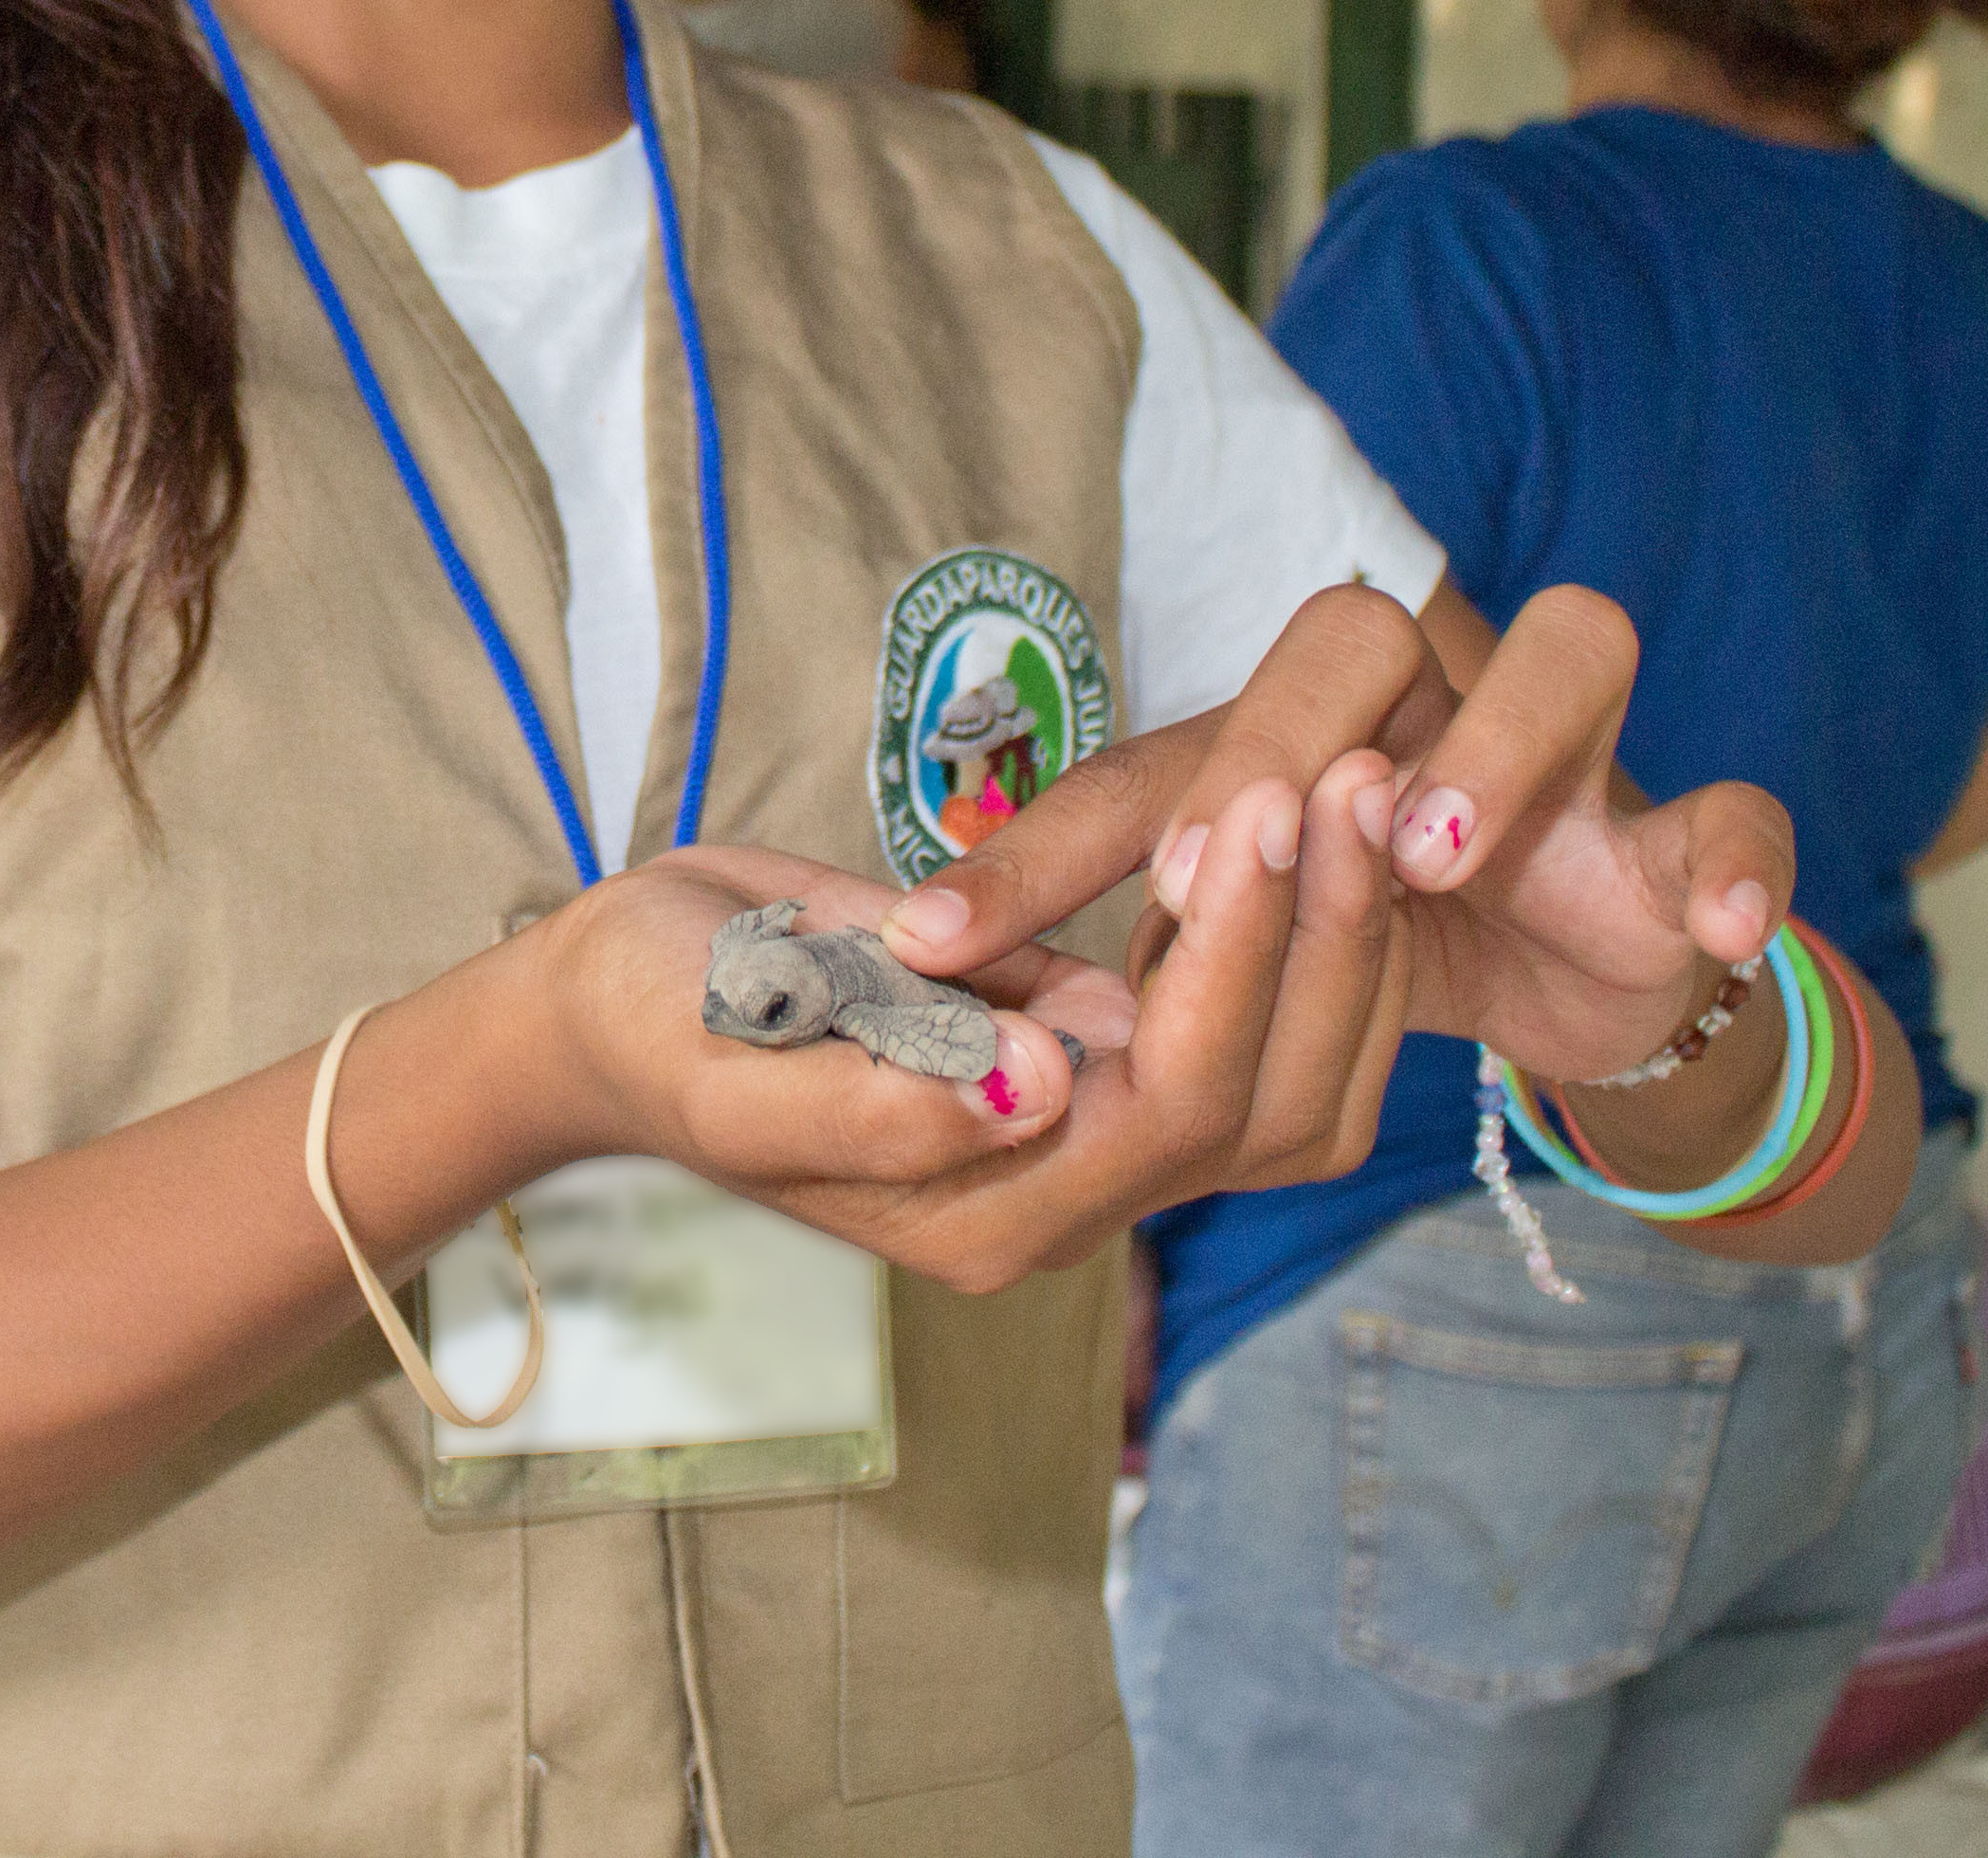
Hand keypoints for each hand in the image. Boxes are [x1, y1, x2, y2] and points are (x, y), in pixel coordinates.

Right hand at [523, 748, 1410, 1295]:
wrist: (623, 993)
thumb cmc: (651, 1015)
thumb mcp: (718, 1058)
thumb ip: (875, 1102)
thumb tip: (1036, 1090)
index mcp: (983, 1215)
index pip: (1172, 1105)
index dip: (1236, 959)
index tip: (1263, 804)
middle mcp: (1061, 1199)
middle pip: (1263, 1100)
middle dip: (1319, 935)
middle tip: (1352, 772)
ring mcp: (1090, 1136)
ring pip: (1290, 1077)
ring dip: (1340, 937)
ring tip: (1364, 781)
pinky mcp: (1099, 1063)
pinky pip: (1252, 1029)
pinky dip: (1310, 936)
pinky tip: (1331, 825)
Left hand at [880, 584, 1785, 1113]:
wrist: (1579, 962)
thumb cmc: (1371, 924)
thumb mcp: (1237, 944)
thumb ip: (1118, 955)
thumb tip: (923, 1004)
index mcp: (1285, 730)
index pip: (1145, 762)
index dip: (1043, 849)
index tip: (936, 937)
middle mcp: (1425, 698)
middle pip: (1351, 637)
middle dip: (1270, 749)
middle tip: (1212, 876)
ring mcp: (1576, 754)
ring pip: (1571, 649)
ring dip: (1493, 748)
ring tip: (1422, 849)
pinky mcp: (1690, 834)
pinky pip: (1741, 816)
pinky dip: (1736, 863)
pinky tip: (1711, 933)